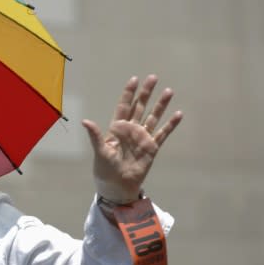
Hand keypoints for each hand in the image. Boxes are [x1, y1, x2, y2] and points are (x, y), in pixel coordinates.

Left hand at [82, 75, 182, 201]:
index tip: (134, 79)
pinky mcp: (152, 148)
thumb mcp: (100, 152)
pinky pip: (163, 134)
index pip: (124, 107)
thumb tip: (85, 121)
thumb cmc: (105, 170)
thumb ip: (95, 136)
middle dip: (146, 93)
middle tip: (153, 77)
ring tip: (169, 91)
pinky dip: (170, 125)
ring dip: (161, 105)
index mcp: (116, 129)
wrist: (117, 187)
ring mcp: (142, 138)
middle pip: (140, 107)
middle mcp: (131, 130)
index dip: (129, 93)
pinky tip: (178, 114)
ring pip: (153, 117)